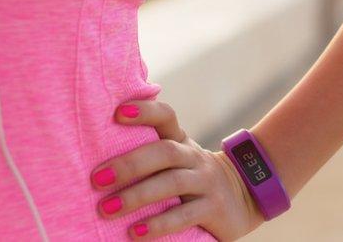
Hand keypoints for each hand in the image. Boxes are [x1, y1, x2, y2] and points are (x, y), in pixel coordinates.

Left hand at [89, 100, 265, 239]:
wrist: (245, 195)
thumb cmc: (192, 178)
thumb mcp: (177, 159)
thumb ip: (149, 152)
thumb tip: (97, 159)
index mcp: (181, 141)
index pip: (166, 117)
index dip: (145, 111)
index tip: (118, 113)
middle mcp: (194, 157)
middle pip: (165, 152)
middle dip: (129, 164)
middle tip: (97, 179)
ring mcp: (207, 182)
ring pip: (173, 183)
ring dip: (137, 196)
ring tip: (107, 210)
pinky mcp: (214, 209)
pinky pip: (185, 215)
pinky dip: (159, 224)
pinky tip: (135, 233)